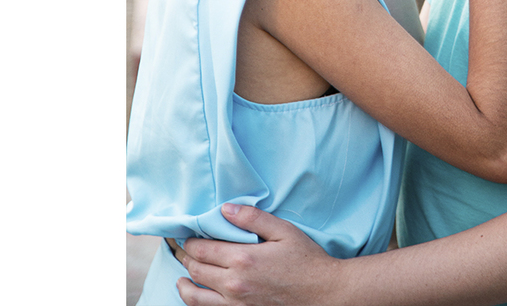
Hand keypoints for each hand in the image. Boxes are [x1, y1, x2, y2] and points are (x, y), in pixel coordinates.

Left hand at [175, 204, 339, 305]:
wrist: (324, 294)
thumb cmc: (306, 260)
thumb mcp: (283, 231)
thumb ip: (253, 218)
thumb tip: (225, 209)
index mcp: (243, 259)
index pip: (202, 249)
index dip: (191, 241)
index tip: (190, 235)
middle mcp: (234, 284)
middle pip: (196, 270)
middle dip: (187, 258)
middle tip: (185, 250)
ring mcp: (236, 305)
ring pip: (195, 297)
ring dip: (185, 284)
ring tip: (182, 277)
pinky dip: (198, 303)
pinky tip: (199, 296)